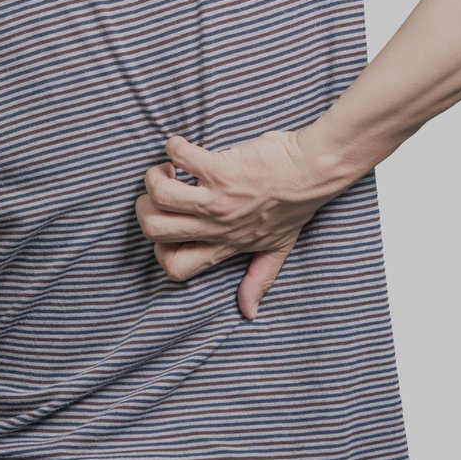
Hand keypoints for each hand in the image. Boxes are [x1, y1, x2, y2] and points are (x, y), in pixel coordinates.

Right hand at [135, 130, 346, 320]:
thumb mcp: (279, 248)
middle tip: (161, 192)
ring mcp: (218, 198)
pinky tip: (182, 147)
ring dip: (154, 177)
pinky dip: (174, 147)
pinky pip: (180, 157)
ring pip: (160, 196)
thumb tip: (249, 312)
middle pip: (155, 230)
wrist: (315, 171)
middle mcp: (218, 226)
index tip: (170, 225)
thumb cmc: (298, 204)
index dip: (160, 249)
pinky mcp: (221, 169)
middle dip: (145, 210)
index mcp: (226, 246)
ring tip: (170, 169)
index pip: (175, 267)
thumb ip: (260, 278)